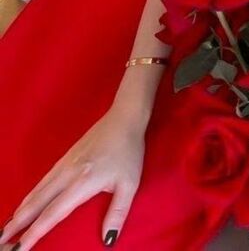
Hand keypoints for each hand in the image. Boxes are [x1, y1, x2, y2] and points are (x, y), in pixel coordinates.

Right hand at [0, 108, 145, 249]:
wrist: (124, 118)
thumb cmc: (129, 152)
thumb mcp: (130, 184)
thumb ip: (118, 212)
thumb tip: (108, 240)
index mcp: (83, 183)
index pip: (53, 213)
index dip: (35, 232)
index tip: (21, 248)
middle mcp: (68, 174)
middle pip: (38, 203)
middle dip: (18, 223)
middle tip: (1, 241)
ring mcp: (65, 164)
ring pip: (38, 191)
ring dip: (21, 210)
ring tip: (7, 227)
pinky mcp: (66, 157)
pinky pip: (43, 180)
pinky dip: (31, 195)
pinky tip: (26, 202)